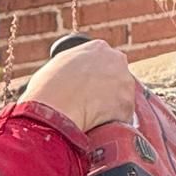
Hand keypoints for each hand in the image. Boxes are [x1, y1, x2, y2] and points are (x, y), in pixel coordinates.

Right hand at [20, 39, 136, 132]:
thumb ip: (69, 68)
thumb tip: (67, 80)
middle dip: (107, 92)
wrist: (55, 110)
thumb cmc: (48, 90)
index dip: (95, 78)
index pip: (103, 62)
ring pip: (121, 98)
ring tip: (92, 120)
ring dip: (111, 109)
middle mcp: (116, 61)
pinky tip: (98, 127)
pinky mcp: (128, 106)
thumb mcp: (55, 68)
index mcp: (97, 48)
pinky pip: (123, 118)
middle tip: (92, 105)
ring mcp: (125, 83)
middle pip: (117, 78)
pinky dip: (113, 124)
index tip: (88, 90)